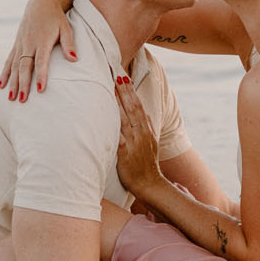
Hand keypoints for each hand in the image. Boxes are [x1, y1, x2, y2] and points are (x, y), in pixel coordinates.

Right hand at [0, 0, 77, 101]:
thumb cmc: (57, 18)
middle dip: (23, 84)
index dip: (41, 75)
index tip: (41, 89)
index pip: (41, 61)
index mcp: (42, 41)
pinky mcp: (16, 44)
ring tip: (11, 98)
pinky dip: (5, 73)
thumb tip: (74, 59)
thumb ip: (69, 44)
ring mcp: (21, 44)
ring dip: (12, 83)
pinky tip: (1, 85)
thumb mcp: (66, 28)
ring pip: (15, 66)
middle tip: (23, 100)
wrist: (41, 3)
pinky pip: (9, 61)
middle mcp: (29, 43)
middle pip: (25, 67)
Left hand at [114, 78, 163, 195]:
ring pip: (126, 117)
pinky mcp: (125, 152)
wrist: (150, 185)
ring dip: (119, 102)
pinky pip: (119, 135)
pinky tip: (107, 115)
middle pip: (132, 107)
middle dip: (125, 91)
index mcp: (146, 130)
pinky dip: (114, 124)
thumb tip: (143, 113)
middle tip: (117, 75)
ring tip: (111, 87)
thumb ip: (147, 127)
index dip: (131, 92)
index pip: (138, 106)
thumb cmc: (147, 165)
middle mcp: (141, 133)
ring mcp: (134, 142)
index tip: (124, 78)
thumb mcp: (152, 144)